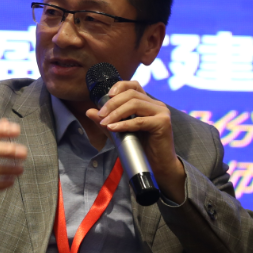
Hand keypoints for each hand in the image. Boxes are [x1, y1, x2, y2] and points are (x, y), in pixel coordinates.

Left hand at [87, 81, 185, 202]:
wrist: (159, 167)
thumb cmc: (142, 149)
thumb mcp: (120, 132)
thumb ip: (108, 121)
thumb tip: (89, 111)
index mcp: (148, 104)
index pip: (134, 85)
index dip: (120, 86)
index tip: (106, 95)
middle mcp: (157, 105)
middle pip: (131, 95)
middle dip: (112, 104)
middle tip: (100, 115)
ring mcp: (162, 112)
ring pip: (135, 104)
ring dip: (116, 113)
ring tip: (104, 123)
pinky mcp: (163, 123)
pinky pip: (139, 121)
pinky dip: (124, 124)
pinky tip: (113, 128)